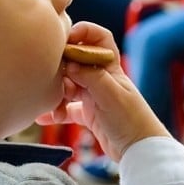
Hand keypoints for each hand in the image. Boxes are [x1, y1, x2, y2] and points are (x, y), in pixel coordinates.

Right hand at [37, 22, 169, 159]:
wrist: (140, 151)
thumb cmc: (131, 120)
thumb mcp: (111, 95)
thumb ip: (90, 76)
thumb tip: (68, 63)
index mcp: (111, 68)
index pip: (99, 39)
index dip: (84, 33)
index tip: (66, 40)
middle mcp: (102, 79)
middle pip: (76, 62)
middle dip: (61, 68)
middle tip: (50, 78)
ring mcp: (94, 96)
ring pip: (68, 85)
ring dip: (56, 93)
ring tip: (49, 105)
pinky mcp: (89, 114)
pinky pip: (67, 108)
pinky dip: (55, 111)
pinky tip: (43, 118)